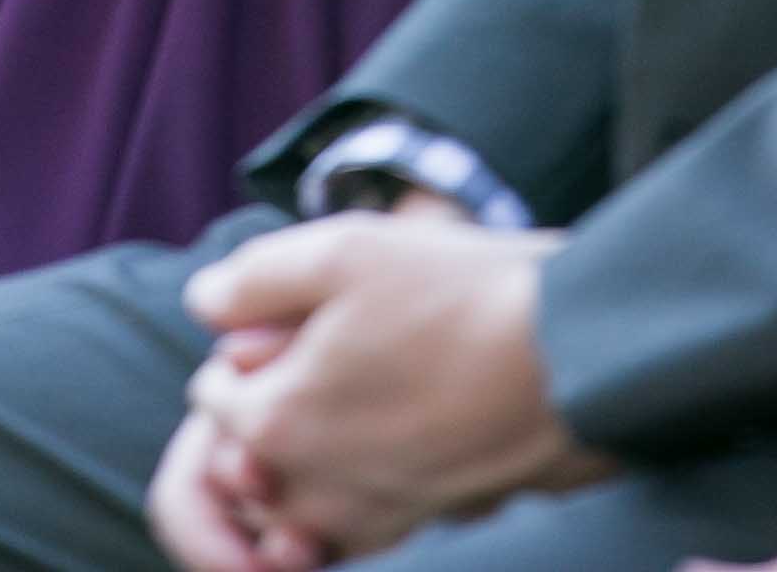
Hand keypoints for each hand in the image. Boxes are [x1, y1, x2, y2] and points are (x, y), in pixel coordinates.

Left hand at [153, 216, 605, 566]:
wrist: (572, 359)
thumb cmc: (454, 295)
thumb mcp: (337, 251)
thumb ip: (251, 279)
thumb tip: (204, 304)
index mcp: (279, 423)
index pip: (212, 396)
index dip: (240, 347)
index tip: (284, 319)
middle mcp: (317, 492)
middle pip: (248, 461)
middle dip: (262, 409)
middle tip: (313, 352)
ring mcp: (375, 519)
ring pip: (298, 504)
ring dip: (303, 456)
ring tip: (350, 389)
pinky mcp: (426, 524)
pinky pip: (357, 525)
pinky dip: (352, 487)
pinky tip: (390, 426)